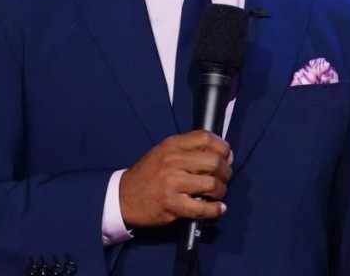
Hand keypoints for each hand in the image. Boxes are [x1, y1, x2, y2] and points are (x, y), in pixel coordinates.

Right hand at [119, 130, 233, 227]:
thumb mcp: (164, 152)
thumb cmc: (149, 174)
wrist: (122, 197)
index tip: (227, 157)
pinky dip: (215, 210)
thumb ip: (188, 149)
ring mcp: (172, 183)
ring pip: (211, 184)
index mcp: (172, 145)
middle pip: (214, 161)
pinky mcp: (171, 204)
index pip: (206, 138)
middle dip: (225, 172)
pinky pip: (201, 208)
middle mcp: (173, 161)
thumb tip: (220, 154)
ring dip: (221, 191)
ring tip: (218, 194)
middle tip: (224, 178)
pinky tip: (218, 209)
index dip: (223, 148)